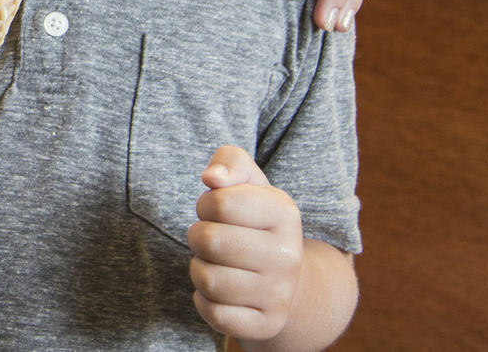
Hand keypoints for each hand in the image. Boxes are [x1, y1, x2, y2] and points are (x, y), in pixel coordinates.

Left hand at [188, 145, 302, 345]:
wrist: (289, 279)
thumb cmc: (255, 221)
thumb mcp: (249, 182)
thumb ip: (230, 161)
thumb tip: (212, 177)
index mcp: (285, 213)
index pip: (217, 201)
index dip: (206, 203)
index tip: (218, 210)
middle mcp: (288, 256)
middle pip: (207, 241)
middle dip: (198, 236)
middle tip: (213, 239)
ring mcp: (279, 294)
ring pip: (206, 280)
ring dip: (200, 269)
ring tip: (217, 264)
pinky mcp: (266, 325)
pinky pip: (214, 314)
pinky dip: (205, 301)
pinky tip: (220, 292)